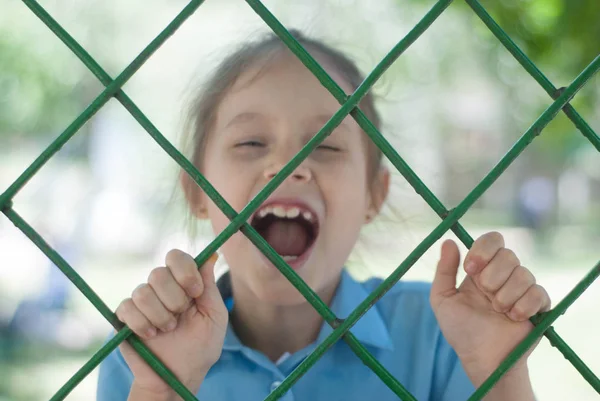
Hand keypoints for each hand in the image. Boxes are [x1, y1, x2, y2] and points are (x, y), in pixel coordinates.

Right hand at [116, 250, 227, 396]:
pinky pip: (127, 308)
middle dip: (174, 298)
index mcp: (183, 283)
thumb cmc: (201, 347)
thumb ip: (210, 286)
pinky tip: (152, 335)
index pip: (176, 257)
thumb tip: (211, 254)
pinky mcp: (125, 317)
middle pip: (158, 272)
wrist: (178, 376)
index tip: (195, 292)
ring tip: (168, 330)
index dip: (184, 270)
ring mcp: (142, 301)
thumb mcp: (214, 316)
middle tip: (181, 316)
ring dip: (160, 315)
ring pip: (143, 292)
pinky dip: (143, 324)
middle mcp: (161, 288)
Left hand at [430, 232, 550, 385]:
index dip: (483, 249)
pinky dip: (524, 305)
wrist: (483, 359)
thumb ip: (444, 270)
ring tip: (498, 311)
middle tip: (485, 294)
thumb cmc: (461, 331)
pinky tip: (514, 318)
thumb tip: (449, 241)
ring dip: (506, 294)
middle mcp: (503, 275)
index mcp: (481, 270)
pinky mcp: (538, 306)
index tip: (471, 268)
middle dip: (493, 276)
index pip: (491, 241)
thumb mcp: (443, 299)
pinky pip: (539, 292)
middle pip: (508, 254)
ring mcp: (522, 289)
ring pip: (524, 273)